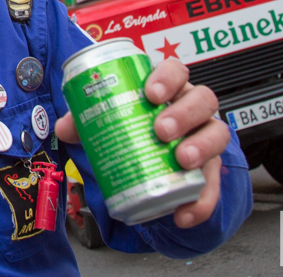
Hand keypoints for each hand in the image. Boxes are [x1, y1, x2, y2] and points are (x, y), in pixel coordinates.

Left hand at [56, 58, 229, 228]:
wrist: (145, 163)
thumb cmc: (130, 128)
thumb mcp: (107, 121)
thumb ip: (84, 120)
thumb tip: (64, 128)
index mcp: (167, 88)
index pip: (176, 70)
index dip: (167, 77)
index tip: (150, 93)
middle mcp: (192, 108)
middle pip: (202, 99)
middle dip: (184, 112)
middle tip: (161, 130)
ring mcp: (205, 137)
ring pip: (217, 134)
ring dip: (202, 146)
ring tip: (182, 161)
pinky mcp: (210, 170)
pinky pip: (213, 184)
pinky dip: (202, 200)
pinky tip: (184, 212)